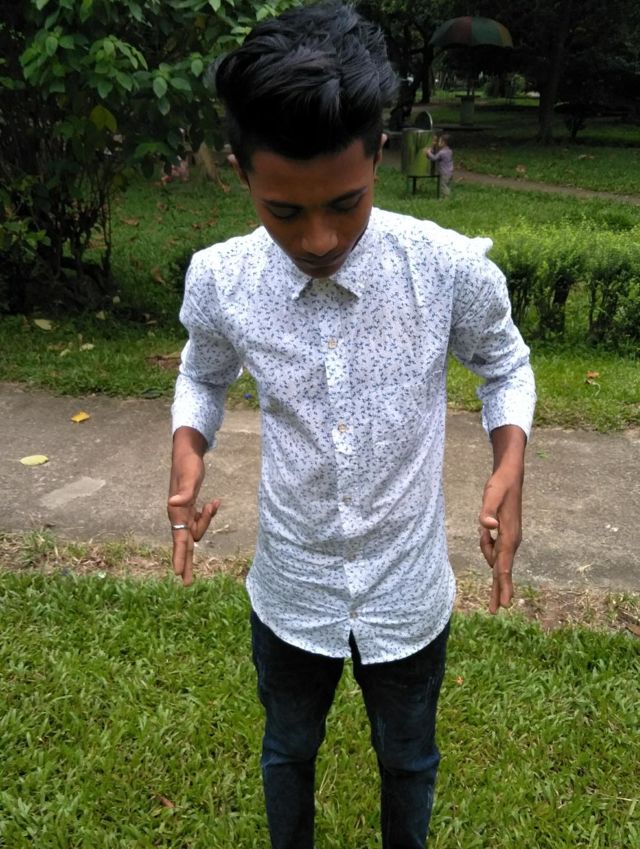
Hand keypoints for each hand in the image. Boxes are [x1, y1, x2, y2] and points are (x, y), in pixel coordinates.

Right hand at [168, 427, 220, 585]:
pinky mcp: (189, 507)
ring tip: (213, 503)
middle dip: (185, 562)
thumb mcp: (190, 476)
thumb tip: (173, 504)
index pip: (179, 539)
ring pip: (195, 530)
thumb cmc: (188, 464)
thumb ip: (185, 492)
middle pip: (184, 543)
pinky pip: (198, 519)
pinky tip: (213, 502)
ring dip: (206, 521)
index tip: (177, 573)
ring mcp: (183, 512)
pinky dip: (207, 514)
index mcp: (177, 512)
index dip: (179, 556)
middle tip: (186, 583)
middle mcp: (178, 514)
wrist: (186, 454)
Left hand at [478, 468, 522, 612]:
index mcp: (509, 536)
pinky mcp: (506, 534)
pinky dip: (487, 545)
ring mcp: (510, 538)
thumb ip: (487, 511)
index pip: (504, 565)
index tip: (503, 604)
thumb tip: (487, 526)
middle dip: (499, 589)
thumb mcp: (491, 496)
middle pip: (503, 570)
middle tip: (495, 610)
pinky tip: (486, 531)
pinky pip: (494, 548)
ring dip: (486, 548)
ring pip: (494, 556)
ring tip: (484, 527)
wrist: (510, 477)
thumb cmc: (500, 486)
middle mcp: (512, 540)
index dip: (503, 584)